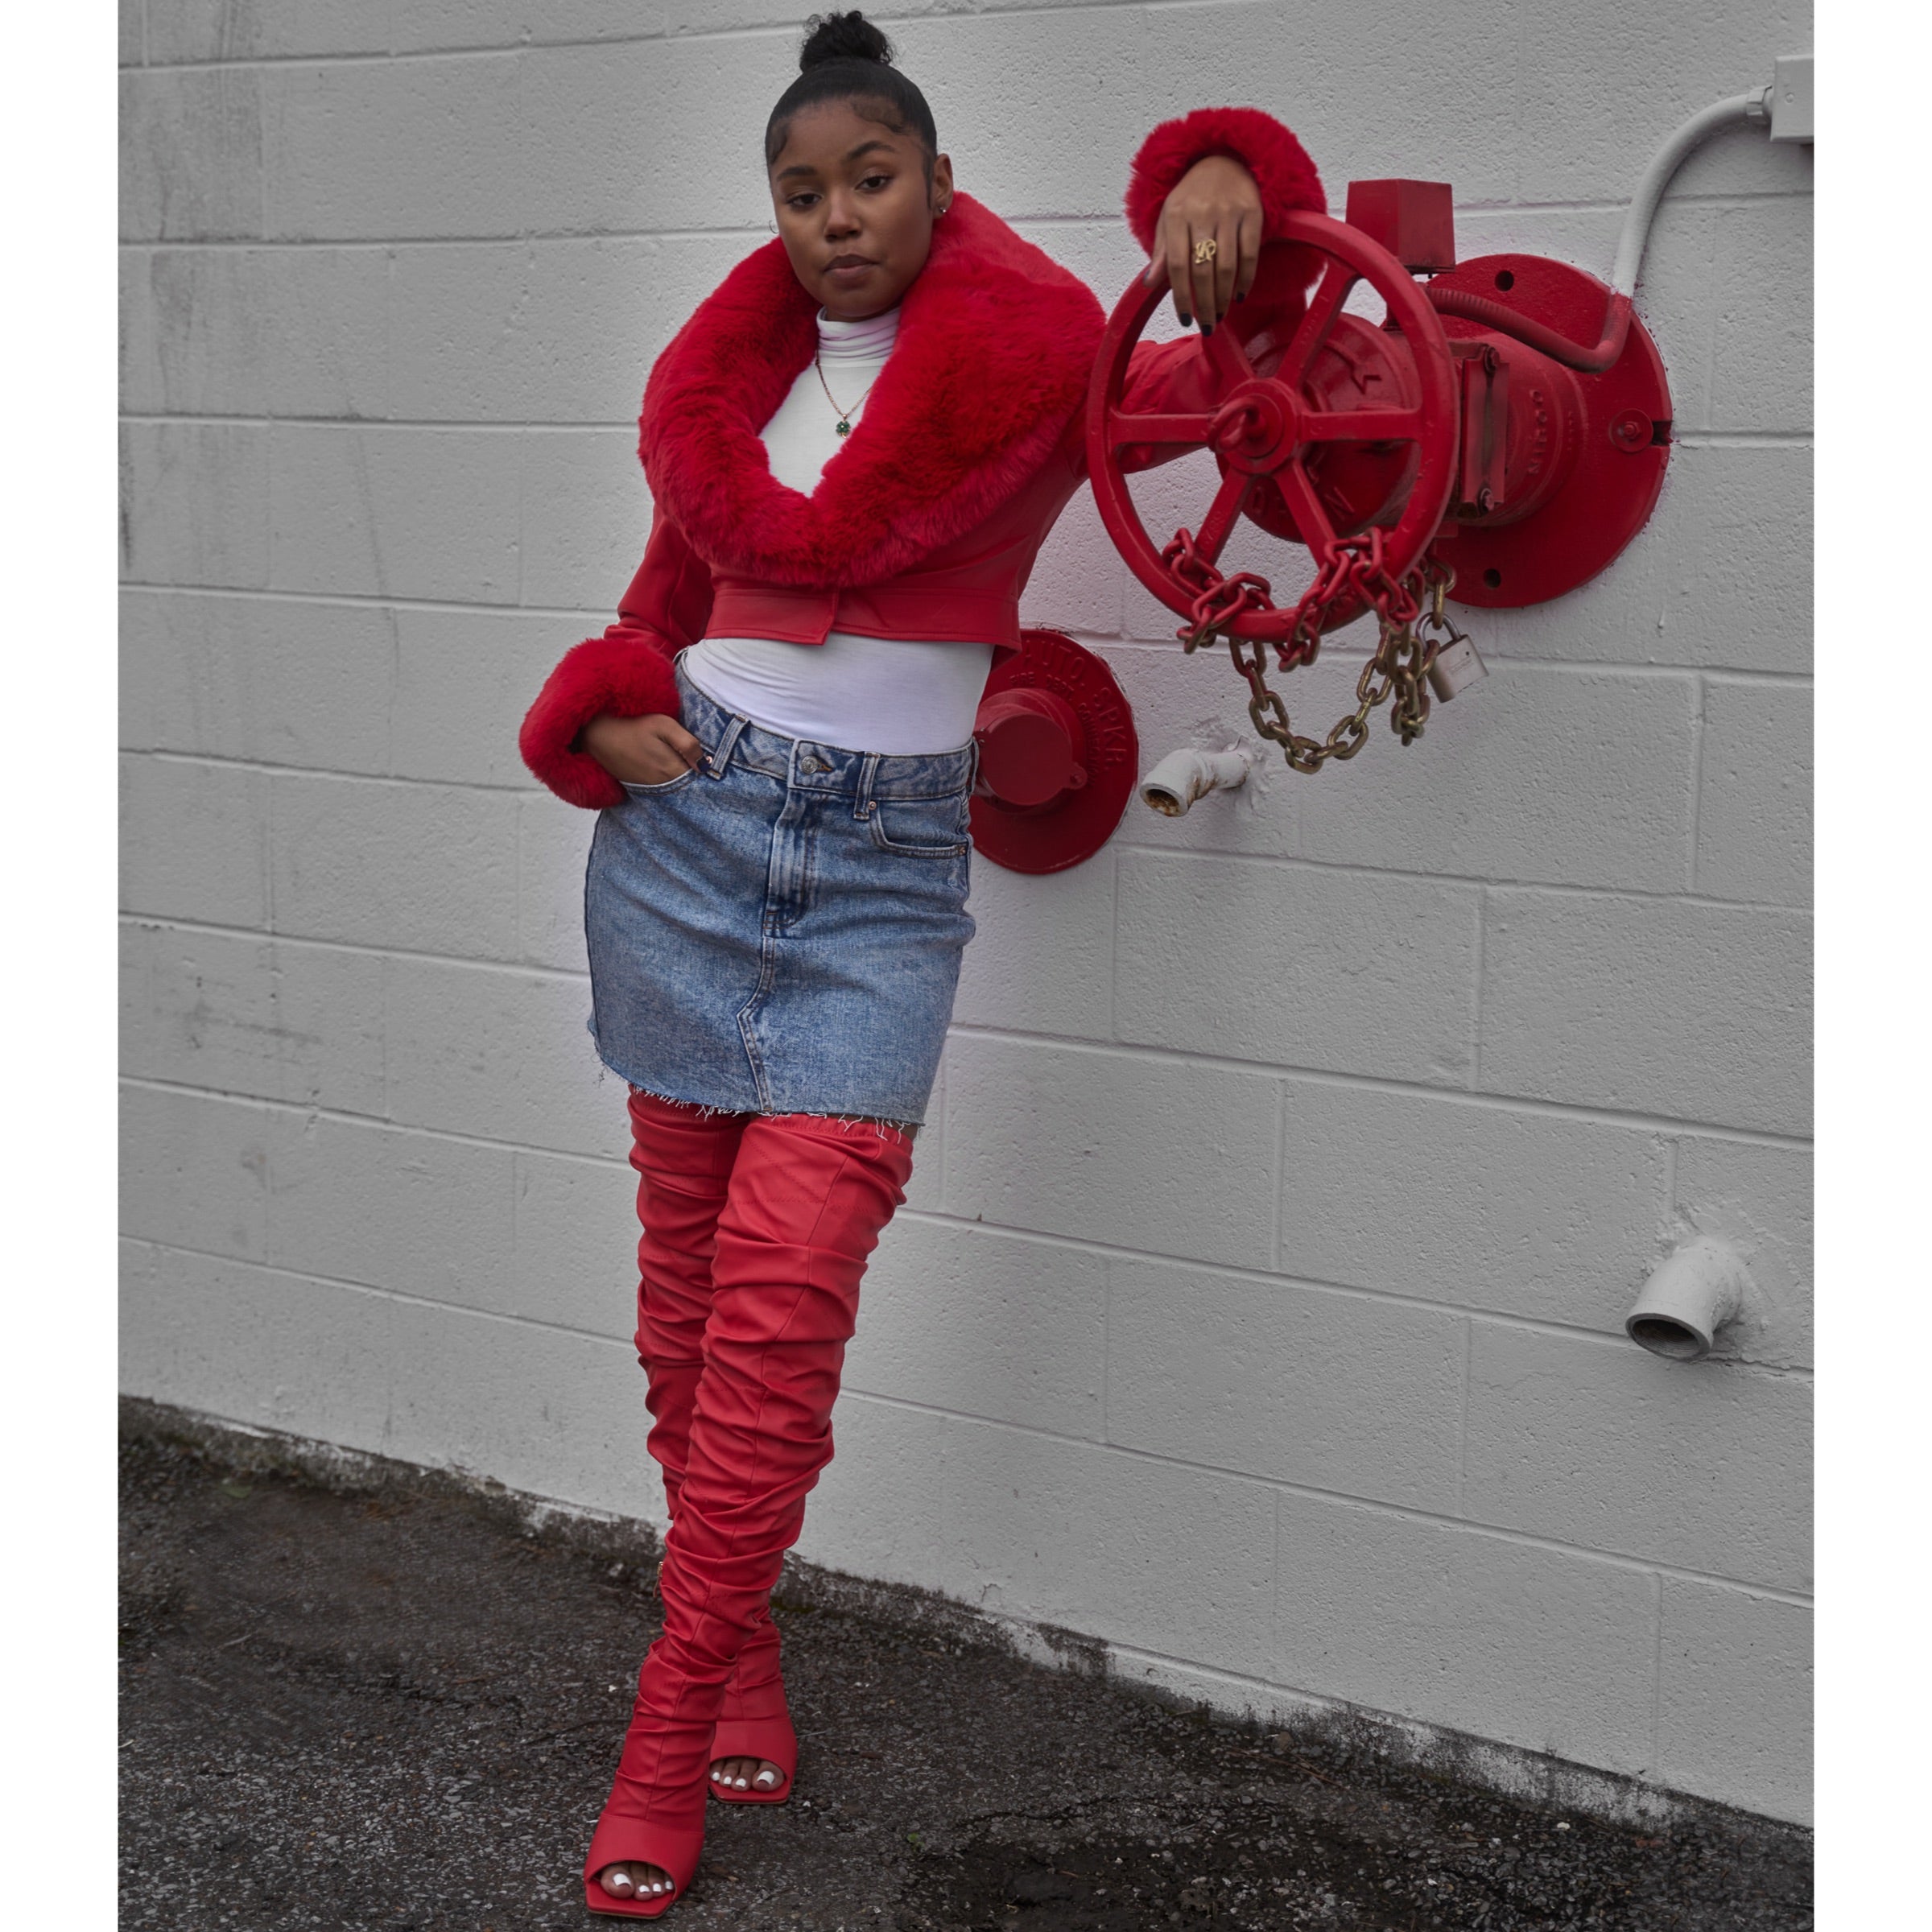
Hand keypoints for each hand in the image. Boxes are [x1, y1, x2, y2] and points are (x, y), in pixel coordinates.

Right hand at [581, 710, 703, 786]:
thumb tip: (704, 763)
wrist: (598, 734)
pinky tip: (666, 767)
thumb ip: (688, 744)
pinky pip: (662, 788)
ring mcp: (650, 788)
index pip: (699, 780)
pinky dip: (668, 781)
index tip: (710, 762)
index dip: (706, 771)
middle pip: (688, 787)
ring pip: (675, 789)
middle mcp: (662, 785)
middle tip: (700, 762)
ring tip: (682, 763)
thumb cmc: (633, 725)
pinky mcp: (639, 786)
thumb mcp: (664, 725)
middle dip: (696, 777)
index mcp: (671, 771)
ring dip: (682, 778)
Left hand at [1140, 153, 1262, 333]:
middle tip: (1206, 325)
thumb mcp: (1169, 218)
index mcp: (1177, 215)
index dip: (1181, 296)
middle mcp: (1203, 213)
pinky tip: (1238, 296)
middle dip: (1204, 304)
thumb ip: (1161, 252)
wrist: (1224, 159)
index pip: (1177, 265)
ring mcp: (1229, 212)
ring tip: (1219, 316)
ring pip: (1227, 266)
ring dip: (1223, 297)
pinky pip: (1250, 254)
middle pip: (1203, 270)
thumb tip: (1149, 284)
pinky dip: (1246, 279)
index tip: (1185, 319)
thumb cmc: (1191, 197)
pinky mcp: (1252, 212)